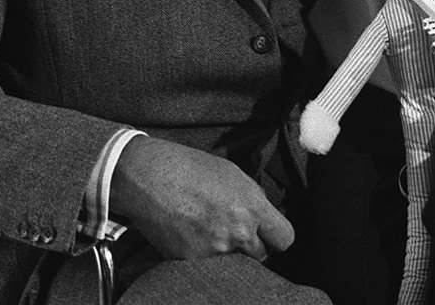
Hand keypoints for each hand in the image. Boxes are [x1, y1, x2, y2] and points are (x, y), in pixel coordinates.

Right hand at [110, 136, 293, 262]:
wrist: (149, 177)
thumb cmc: (191, 168)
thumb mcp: (233, 175)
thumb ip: (253, 200)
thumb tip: (263, 218)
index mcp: (252, 206)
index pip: (285, 238)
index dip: (277, 237)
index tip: (269, 234)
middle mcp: (237, 232)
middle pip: (261, 256)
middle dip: (252, 246)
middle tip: (235, 232)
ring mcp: (213, 250)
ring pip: (235, 264)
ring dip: (228, 253)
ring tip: (210, 231)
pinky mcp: (190, 262)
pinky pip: (207, 266)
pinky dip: (203, 256)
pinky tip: (192, 235)